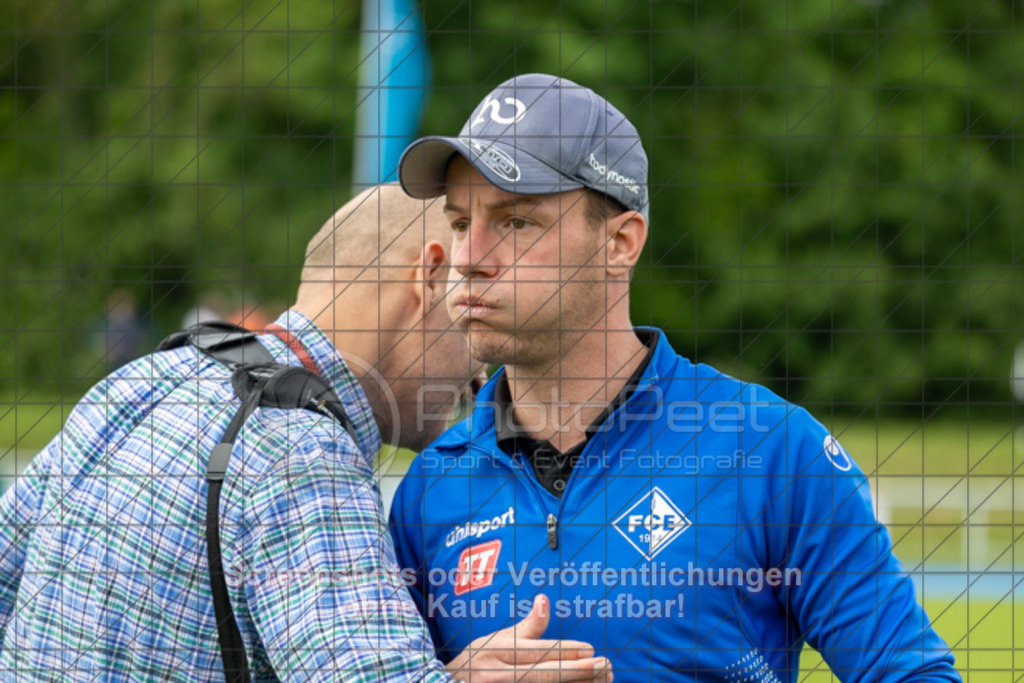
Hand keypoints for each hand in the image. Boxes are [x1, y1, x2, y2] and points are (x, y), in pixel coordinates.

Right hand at [445, 595, 611, 681]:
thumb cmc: (478, 662)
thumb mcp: (496, 639)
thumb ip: (527, 626)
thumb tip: (544, 600)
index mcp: (496, 653)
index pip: (537, 652)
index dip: (565, 651)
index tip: (590, 649)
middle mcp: (499, 677)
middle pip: (544, 676)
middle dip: (578, 671)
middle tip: (604, 665)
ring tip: (602, 680)